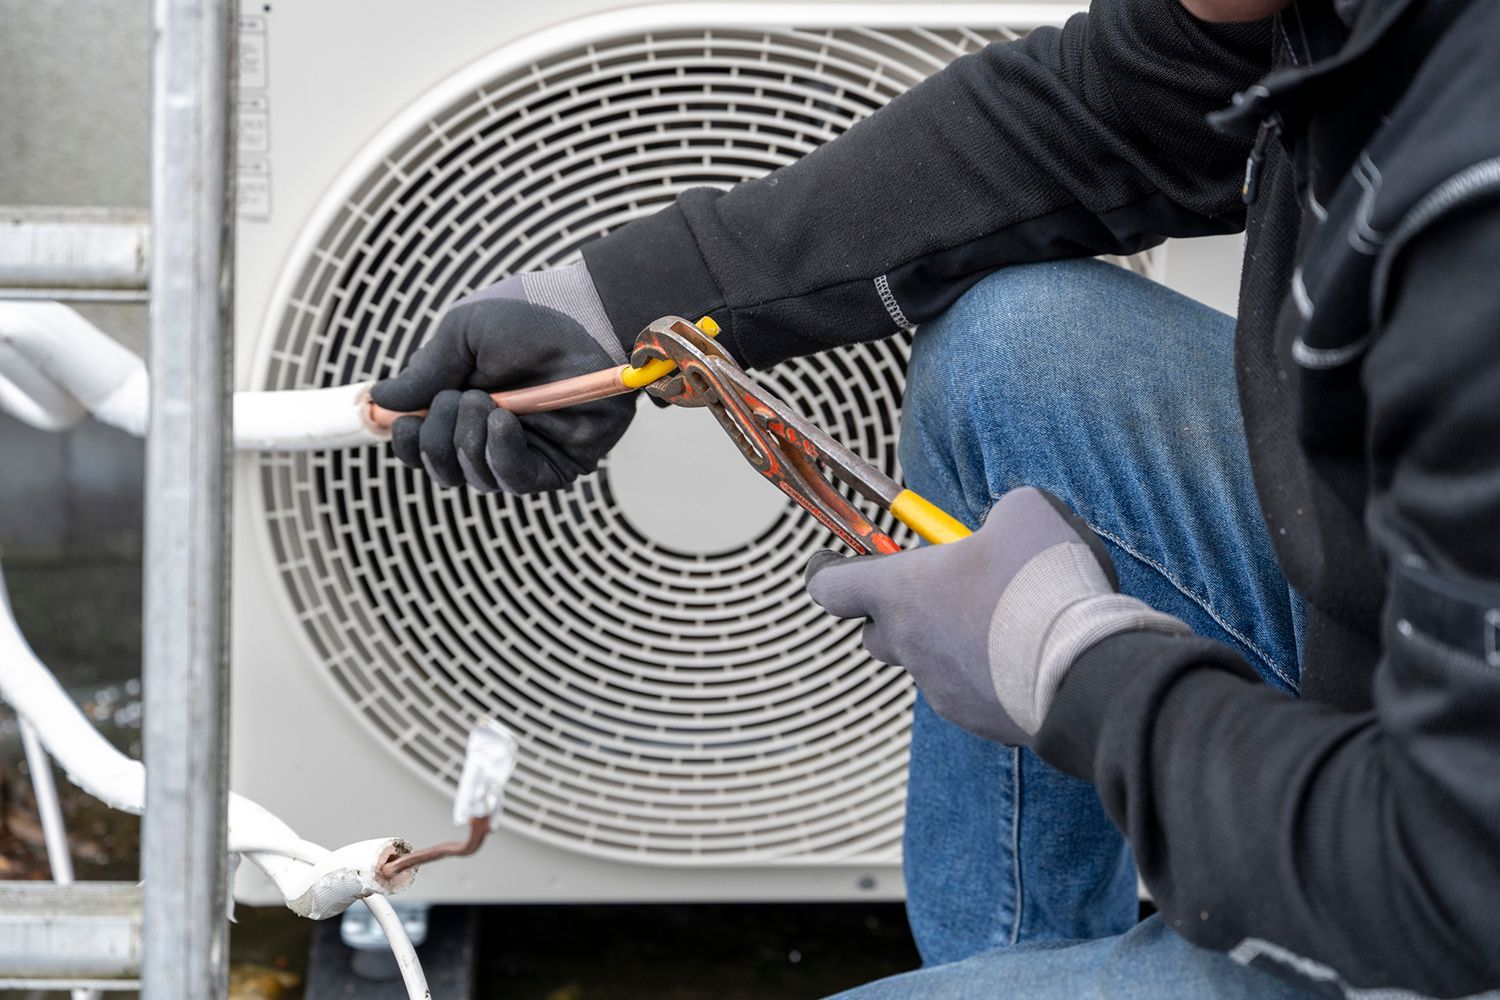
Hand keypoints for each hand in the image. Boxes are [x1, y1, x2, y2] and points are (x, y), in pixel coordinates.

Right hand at [369, 263, 633, 492]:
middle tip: (459, 397)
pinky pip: (512, 481)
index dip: (406, 439)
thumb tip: (379, 402)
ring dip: (467, 440)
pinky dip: (499, 453)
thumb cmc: (529, 317)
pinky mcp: (553, 465)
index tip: (404, 420)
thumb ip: (423, 372)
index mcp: (458, 401)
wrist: (588, 319)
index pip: (419, 442)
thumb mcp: (461, 335)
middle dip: (436, 436)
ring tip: (487, 402)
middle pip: (439, 467)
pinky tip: (503, 422)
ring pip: (470, 477)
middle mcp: (485, 432)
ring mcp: (520, 451)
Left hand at [806, 487, 1188, 744]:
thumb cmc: (1044, 584)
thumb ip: (998, 514)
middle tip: (935, 589)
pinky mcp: (974, 718)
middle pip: (874, 633)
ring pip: (925, 662)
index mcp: (901, 591)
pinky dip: (983, 671)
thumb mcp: (1025, 511)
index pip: (829, 587)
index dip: (825, 570)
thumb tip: (1003, 527)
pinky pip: (966, 689)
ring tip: (1000, 618)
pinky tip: (1025, 653)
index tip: (829, 561)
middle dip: (893, 611)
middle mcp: (909, 644)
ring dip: (948, 640)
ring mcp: (939, 688)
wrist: (1086, 666)